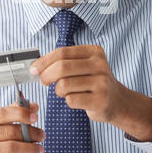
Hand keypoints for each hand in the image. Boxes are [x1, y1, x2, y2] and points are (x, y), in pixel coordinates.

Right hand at [0, 102, 44, 152]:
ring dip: (30, 149)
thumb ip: (16, 114)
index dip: (20, 113)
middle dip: (30, 133)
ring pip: (10, 148)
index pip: (2, 113)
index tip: (36, 117)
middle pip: (9, 131)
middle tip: (42, 136)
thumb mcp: (1, 127)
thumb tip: (34, 106)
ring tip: (40, 149)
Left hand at [31, 44, 151, 141]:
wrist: (118, 101)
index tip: (33, 69)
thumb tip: (35, 66)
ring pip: (64, 85)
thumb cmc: (94, 82)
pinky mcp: (100, 100)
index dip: (44, 61)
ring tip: (65, 92)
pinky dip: (68, 101)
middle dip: (46, 76)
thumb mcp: (84, 65)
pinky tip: (77, 99)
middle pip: (62, 67)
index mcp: (94, 51)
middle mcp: (100, 64)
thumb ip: (63, 62)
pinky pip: (71, 100)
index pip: (62, 52)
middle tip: (43, 82)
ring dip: (58, 91)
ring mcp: (102, 83)